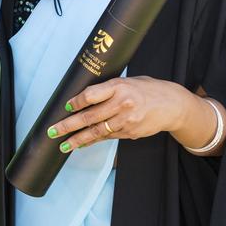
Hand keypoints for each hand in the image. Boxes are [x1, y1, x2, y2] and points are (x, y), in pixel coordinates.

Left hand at [47, 76, 191, 150]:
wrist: (172, 105)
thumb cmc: (148, 89)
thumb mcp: (128, 81)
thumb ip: (108, 88)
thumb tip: (83, 97)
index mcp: (120, 86)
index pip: (91, 95)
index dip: (76, 102)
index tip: (65, 106)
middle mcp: (122, 104)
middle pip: (89, 116)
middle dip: (68, 125)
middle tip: (53, 131)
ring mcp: (126, 121)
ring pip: (96, 131)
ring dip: (77, 139)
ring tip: (63, 144)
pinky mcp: (129, 133)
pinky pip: (107, 137)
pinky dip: (92, 140)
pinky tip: (82, 143)